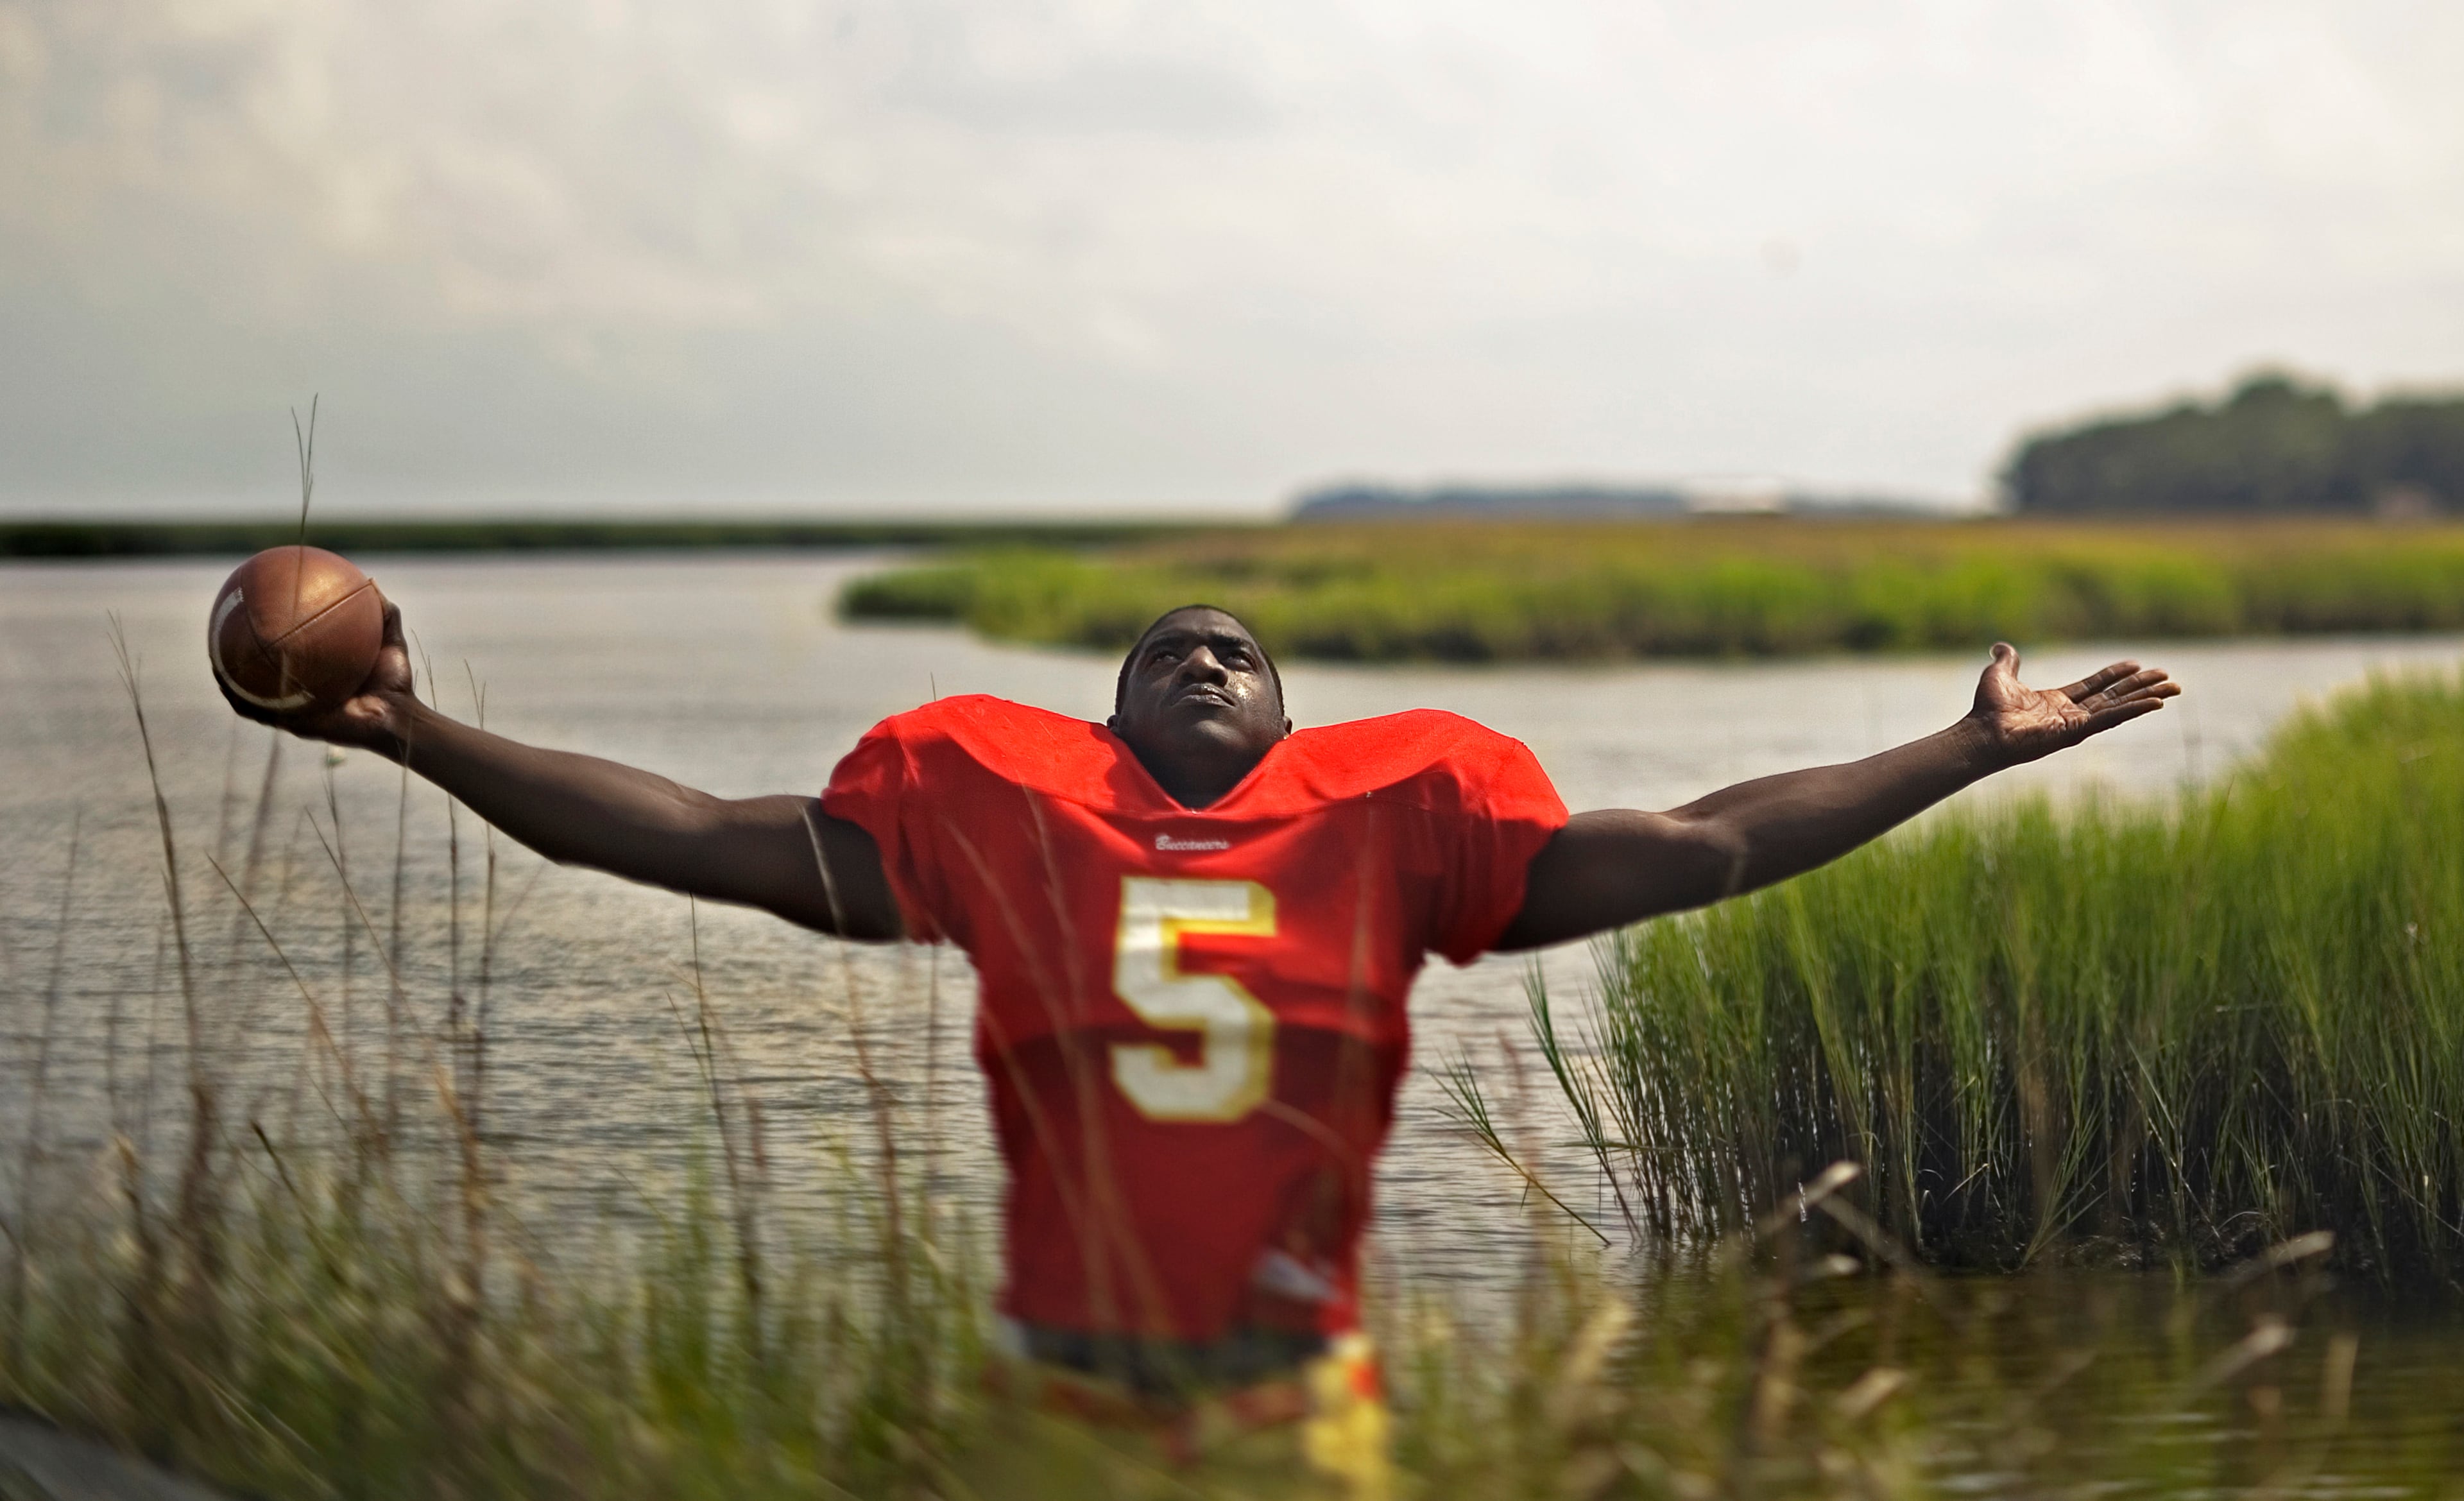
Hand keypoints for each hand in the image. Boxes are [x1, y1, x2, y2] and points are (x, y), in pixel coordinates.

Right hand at [216, 596, 416, 755]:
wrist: (398, 718)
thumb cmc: (396, 684)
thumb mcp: (389, 641)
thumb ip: (383, 613)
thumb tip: (369, 581)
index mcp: (316, 675)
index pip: (287, 656)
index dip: (270, 640)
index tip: (255, 619)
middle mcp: (302, 692)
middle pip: (262, 675)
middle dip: (240, 660)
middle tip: (222, 638)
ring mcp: (296, 710)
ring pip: (251, 696)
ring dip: (230, 682)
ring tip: (213, 663)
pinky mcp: (296, 724)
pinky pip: (261, 714)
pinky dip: (242, 701)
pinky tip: (228, 686)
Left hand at [1965, 642, 2179, 767]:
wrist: (1981, 732)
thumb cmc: (1988, 710)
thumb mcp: (2000, 676)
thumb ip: (2007, 661)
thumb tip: (2000, 646)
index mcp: (2057, 702)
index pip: (2095, 686)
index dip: (2115, 675)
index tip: (2137, 664)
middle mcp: (2071, 714)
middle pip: (2115, 697)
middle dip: (2142, 687)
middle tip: (2169, 678)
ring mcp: (2076, 724)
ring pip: (2120, 707)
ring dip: (2147, 697)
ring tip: (2173, 689)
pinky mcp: (2076, 732)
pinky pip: (2110, 719)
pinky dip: (2133, 710)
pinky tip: (2155, 704)